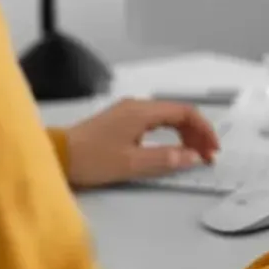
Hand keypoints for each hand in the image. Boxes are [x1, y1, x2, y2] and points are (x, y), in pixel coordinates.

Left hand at [63, 98, 220, 187]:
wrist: (57, 156)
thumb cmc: (92, 159)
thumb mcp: (132, 163)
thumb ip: (166, 158)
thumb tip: (194, 157)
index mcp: (142, 111)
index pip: (184, 112)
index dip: (203, 129)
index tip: (212, 149)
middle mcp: (137, 106)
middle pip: (177, 113)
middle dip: (196, 133)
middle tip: (206, 155)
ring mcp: (128, 111)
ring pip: (166, 117)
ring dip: (183, 134)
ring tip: (193, 154)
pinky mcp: (121, 120)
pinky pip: (154, 122)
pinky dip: (169, 133)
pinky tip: (171, 148)